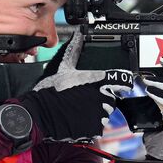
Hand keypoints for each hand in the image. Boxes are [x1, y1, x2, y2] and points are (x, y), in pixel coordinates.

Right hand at [19, 32, 134, 140]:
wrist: (40, 113)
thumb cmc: (49, 91)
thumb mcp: (62, 67)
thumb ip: (74, 51)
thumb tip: (77, 35)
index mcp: (97, 80)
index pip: (122, 79)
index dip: (123, 81)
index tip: (122, 84)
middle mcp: (101, 96)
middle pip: (112, 97)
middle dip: (103, 97)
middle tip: (87, 97)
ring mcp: (99, 112)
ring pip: (106, 111)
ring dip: (98, 110)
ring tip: (81, 108)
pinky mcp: (94, 126)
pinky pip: (99, 124)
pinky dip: (92, 122)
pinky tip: (79, 117)